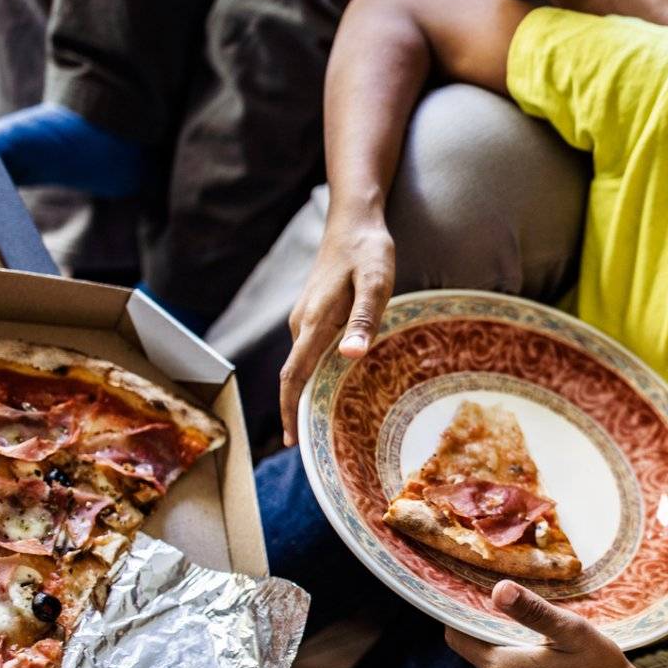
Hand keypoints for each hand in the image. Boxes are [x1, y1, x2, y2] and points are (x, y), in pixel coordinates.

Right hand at [278, 213, 395, 445]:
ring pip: (301, 363)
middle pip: (293, 376)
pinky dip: (313, 374)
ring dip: (306, 393)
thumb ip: (364, 320)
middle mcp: (303, 323)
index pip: (293, 375)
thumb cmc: (369, 251)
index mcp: (316, 321)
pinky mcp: (313, 313)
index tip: (291, 442)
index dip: (290, 410)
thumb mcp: (376, 284)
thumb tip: (350, 357)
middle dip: (296, 411)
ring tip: (319, 426)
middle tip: (308, 446)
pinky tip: (331, 387)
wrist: (354, 221)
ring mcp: (305, 318)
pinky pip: (309, 351)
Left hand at [444, 581, 655, 667]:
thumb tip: (498, 588)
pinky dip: (516, 657)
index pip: (456, 635)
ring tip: (533, 620)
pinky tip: (543, 646)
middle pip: (474, 645)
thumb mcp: (571, 632)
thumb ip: (532, 611)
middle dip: (488, 622)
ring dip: (505, 640)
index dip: (460, 610)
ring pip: (491, 659)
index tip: (474, 587)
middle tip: (515, 597)